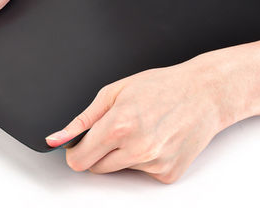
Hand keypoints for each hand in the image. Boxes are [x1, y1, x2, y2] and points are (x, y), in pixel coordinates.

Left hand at [45, 40, 259, 182]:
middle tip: (116, 128)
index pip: (78, 160)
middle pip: (96, 168)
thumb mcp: (114, 92)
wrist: (203, 93)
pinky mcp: (168, 174)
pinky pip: (141, 172)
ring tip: (141, 128)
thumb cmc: (161, 86)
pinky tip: (155, 138)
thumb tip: (56, 138)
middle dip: (98, 150)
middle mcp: (136, 149)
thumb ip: (82, 119)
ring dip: (122, 153)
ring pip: (118, 169)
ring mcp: (154, 164)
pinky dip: (142, 159)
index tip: (80, 143)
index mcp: (118, 125)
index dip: (76, 151)